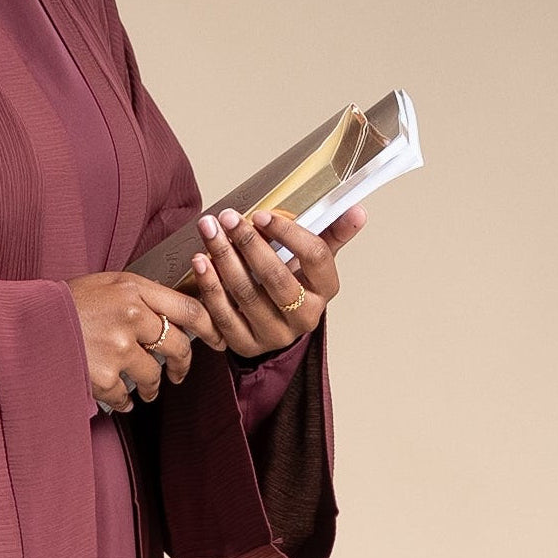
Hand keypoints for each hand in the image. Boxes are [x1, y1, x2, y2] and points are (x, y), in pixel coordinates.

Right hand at [65, 270, 224, 412]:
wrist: (26, 322)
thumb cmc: (65, 302)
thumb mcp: (106, 284)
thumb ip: (140, 296)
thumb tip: (175, 315)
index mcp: (133, 289)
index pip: (189, 308)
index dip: (210, 327)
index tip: (217, 339)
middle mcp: (131, 316)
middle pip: (179, 345)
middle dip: (182, 364)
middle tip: (178, 372)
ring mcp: (118, 347)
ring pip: (154, 375)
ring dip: (151, 387)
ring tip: (144, 390)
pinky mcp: (103, 375)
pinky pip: (126, 396)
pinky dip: (125, 401)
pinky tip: (120, 399)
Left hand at [191, 204, 367, 357]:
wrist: (273, 326)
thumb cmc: (292, 283)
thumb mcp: (313, 260)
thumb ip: (332, 234)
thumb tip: (357, 211)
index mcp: (326, 290)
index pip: (314, 257)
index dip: (288, 233)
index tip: (261, 214)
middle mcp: (304, 317)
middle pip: (276, 277)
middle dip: (248, 243)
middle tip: (226, 218)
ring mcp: (274, 335)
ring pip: (246, 295)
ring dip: (223, 260)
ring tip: (208, 233)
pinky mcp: (246, 346)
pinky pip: (223, 316)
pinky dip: (209, 287)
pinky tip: (199, 263)